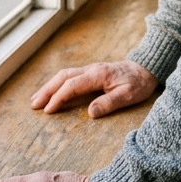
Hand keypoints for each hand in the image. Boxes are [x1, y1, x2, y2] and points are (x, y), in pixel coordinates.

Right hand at [31, 60, 157, 118]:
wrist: (147, 68)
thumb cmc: (139, 83)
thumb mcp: (129, 95)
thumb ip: (109, 103)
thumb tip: (90, 113)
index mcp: (98, 75)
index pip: (72, 86)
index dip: (59, 97)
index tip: (48, 111)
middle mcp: (91, 69)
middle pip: (63, 77)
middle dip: (47, 90)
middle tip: (33, 105)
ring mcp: (91, 69)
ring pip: (64, 75)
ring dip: (49, 86)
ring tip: (36, 99)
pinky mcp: (92, 71)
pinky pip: (70, 75)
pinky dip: (57, 83)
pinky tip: (52, 91)